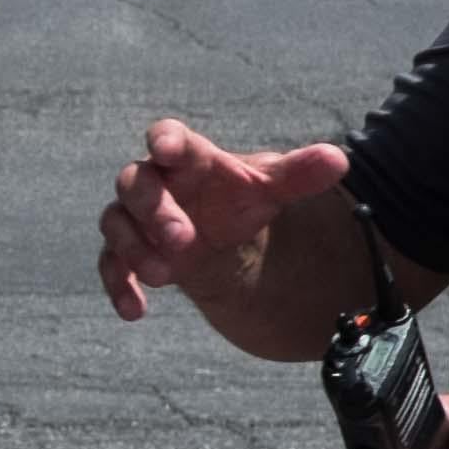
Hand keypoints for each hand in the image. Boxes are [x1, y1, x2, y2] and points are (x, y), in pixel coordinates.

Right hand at [99, 121, 355, 323]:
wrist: (223, 236)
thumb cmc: (239, 199)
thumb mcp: (270, 188)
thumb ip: (298, 174)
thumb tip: (338, 160)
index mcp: (187, 157)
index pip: (168, 137)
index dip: (164, 141)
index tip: (165, 149)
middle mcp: (154, 183)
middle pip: (135, 183)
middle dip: (154, 210)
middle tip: (183, 240)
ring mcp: (136, 219)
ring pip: (116, 224)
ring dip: (135, 249)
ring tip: (165, 276)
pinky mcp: (128, 253)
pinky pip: (110, 266)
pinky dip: (119, 286)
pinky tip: (135, 310)